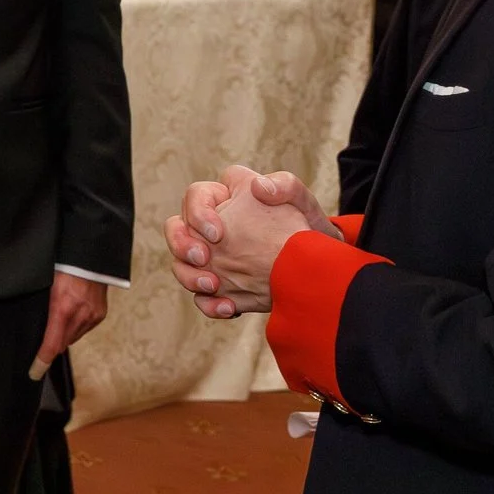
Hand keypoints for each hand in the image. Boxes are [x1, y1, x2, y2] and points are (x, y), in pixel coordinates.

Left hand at [30, 272, 109, 379]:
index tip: (34, 373)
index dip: (42, 360)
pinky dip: (75, 326)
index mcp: (62, 308)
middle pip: (62, 344)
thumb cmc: (64, 267)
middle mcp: (80, 316)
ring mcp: (92, 316)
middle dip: (52, 345)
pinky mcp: (100, 314)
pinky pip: (84, 328)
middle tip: (43, 338)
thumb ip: (43, 308)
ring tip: (59, 317)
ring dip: (64, 334)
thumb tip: (35, 326)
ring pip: (73, 337)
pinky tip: (72, 313)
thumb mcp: (47, 287)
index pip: (51, 344)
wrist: (91, 256)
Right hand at [166, 166, 319, 317]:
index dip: (198, 212)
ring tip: (214, 285)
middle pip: (176, 229)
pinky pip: (201, 297)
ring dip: (189, 277)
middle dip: (181, 244)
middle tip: (203, 258)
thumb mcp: (303, 204)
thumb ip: (285, 186)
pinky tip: (228, 308)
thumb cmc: (309, 228)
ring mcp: (211, 259)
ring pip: (180, 265)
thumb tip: (259, 187)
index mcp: (225, 199)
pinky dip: (209, 304)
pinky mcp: (219, 286)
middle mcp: (209, 227)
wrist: (318, 269)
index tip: (218, 232)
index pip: (196, 195)